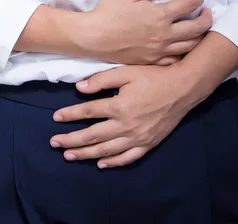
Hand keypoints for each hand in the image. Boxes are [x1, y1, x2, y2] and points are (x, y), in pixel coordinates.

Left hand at [49, 64, 199, 168]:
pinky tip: (100, 164)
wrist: (183, 88)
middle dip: (71, 140)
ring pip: (106, 150)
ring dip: (86, 154)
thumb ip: (101, 79)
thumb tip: (79, 88)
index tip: (55, 118)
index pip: (87, 113)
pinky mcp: (149, 144)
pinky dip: (113, 162)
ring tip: (69, 156)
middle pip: (92, 136)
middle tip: (54, 143)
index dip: (69, 115)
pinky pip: (128, 157)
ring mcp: (138, 138)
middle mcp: (126, 126)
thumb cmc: (153, 77)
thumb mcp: (126, 72)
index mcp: (119, 106)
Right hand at [78, 0, 212, 65]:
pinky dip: (184, 52)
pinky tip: (183, 47)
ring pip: (190, 45)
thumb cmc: (108, 12)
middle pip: (197, 27)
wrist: (92, 37)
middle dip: (206, 17)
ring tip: (200, 29)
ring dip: (200, 36)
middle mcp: (165, 35)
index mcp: (161, 15)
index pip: (189, 4)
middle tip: (206, 11)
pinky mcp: (151, 61)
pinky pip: (175, 59)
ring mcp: (159, 50)